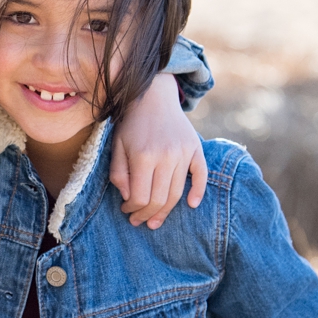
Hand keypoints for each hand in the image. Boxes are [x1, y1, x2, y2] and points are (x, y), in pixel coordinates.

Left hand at [108, 71, 207, 227]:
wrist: (153, 96)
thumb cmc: (131, 124)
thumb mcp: (116, 146)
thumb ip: (119, 174)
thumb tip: (129, 198)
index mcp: (143, 156)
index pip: (140, 197)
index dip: (132, 209)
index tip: (126, 211)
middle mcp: (166, 156)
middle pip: (160, 199)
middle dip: (148, 215)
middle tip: (139, 222)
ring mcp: (184, 153)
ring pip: (178, 193)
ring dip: (166, 211)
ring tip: (155, 220)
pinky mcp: (196, 149)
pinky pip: (201, 175)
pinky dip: (199, 192)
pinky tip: (192, 205)